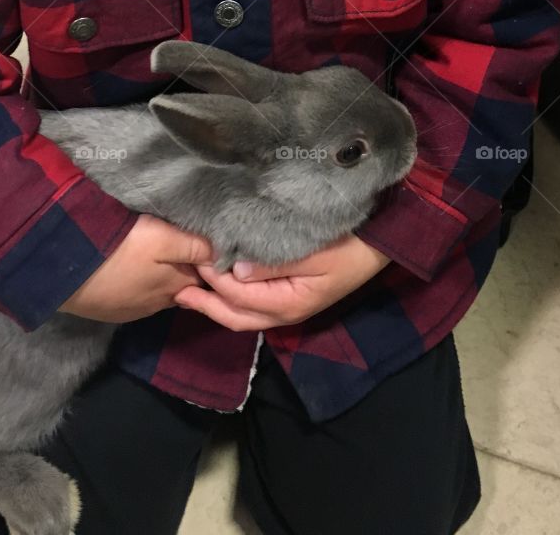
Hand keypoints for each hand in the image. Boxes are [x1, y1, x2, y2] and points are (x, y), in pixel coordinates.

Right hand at [58, 213, 215, 323]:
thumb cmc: (120, 249)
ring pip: (161, 294)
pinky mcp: (114, 310)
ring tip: (161, 259)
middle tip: (188, 249)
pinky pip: (138, 299)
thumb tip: (225, 256)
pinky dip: (142, 286)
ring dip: (164, 280)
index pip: (207, 279)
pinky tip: (136, 273)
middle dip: (189, 272)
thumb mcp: (162, 238)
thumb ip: (195, 246)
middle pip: (184, 287)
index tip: (214, 248)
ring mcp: (135, 309)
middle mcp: (160, 303)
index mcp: (176, 285)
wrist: (66, 270)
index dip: (212, 265)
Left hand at [173, 234, 391, 331]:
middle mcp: (285, 311)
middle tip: (177, 288)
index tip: (192, 257)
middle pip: (236, 315)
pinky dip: (232, 298)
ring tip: (190, 289)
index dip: (213, 279)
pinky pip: (253, 304)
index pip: (238, 295)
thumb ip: (274, 264)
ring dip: (216, 303)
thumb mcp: (314, 254)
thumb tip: (235, 270)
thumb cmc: (351, 245)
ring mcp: (288, 306)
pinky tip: (221, 284)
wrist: (381, 243)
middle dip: (206, 304)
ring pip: (243, 314)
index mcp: (288, 303)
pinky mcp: (291, 295)